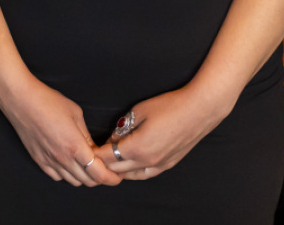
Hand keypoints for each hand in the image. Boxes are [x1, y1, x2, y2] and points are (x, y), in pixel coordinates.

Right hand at [0, 74, 121, 186]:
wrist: (20, 99)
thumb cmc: (48, 101)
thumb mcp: (75, 113)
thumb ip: (87, 135)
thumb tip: (94, 149)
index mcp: (75, 146)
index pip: (99, 174)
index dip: (112, 178)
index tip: (117, 176)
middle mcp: (63, 159)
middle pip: (88, 181)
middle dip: (100, 177)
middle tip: (104, 168)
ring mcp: (50, 161)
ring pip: (74, 182)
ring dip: (84, 176)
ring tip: (87, 165)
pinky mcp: (38, 160)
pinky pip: (57, 177)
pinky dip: (67, 174)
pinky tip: (68, 162)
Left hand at [93, 85, 232, 180]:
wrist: (199, 110)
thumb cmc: (168, 107)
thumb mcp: (138, 112)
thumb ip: (122, 128)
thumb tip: (113, 139)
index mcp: (137, 149)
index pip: (107, 157)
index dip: (94, 153)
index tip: (84, 149)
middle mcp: (147, 162)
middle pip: (116, 169)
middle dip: (102, 163)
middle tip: (90, 156)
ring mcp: (160, 165)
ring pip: (131, 175)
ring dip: (117, 169)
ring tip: (106, 161)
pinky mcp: (169, 164)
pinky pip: (145, 174)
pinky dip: (133, 172)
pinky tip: (127, 165)